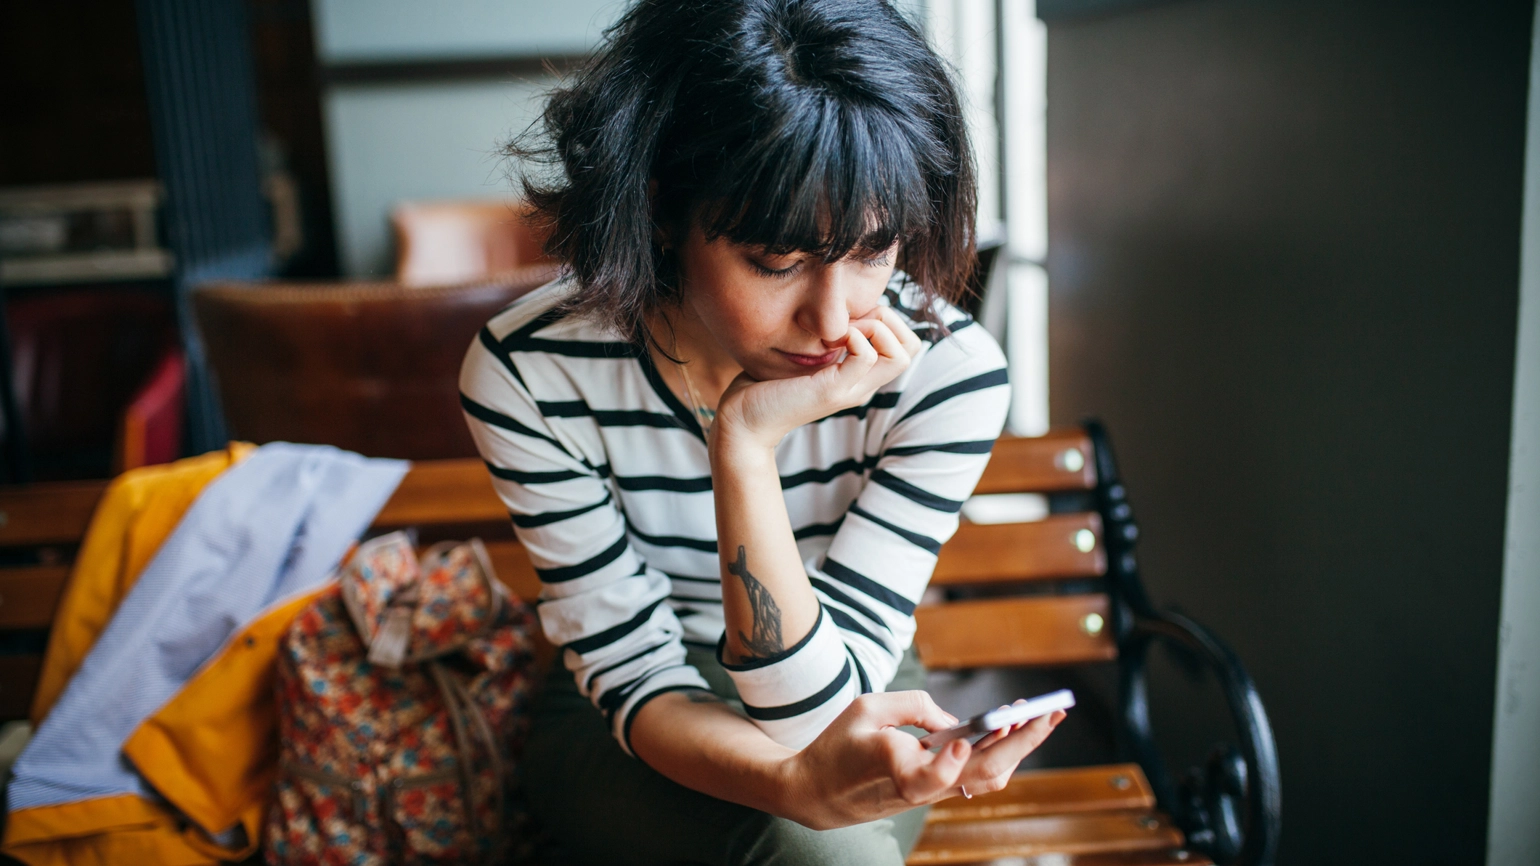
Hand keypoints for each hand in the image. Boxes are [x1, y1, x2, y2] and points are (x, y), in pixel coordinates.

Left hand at [713, 307, 922, 451]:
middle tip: (851, 319)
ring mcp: (851, 390)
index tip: (852, 316)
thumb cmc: (768, 384)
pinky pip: (866, 357)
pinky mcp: (833, 391)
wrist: (743, 419)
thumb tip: (840, 310)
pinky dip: (853, 337)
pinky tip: (829, 339)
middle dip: (889, 320)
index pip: (906, 345)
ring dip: (875, 328)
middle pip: (911, 348)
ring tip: (843, 329)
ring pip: (901, 354)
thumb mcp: (805, 356)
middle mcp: (863, 385)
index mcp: (860, 377)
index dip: (888, 320)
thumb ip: (826, 339)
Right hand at [778, 691, 1065, 829]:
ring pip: (987, 778)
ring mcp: (932, 792)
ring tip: (1034, 714)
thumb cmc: (837, 746)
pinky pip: (976, 776)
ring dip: (1017, 748)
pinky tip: (1007, 727)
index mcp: (896, 770)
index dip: (951, 761)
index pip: (933, 777)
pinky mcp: (934, 791)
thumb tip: (957, 722)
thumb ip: (914, 704)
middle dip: (1022, 741)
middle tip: (1051, 711)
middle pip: (984, 773)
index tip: (961, 738)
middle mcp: (922, 788)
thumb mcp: (865, 708)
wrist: (816, 792)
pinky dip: (998, 751)